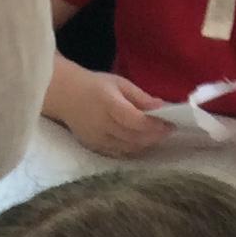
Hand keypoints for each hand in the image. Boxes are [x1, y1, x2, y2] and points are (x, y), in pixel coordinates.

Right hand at [46, 69, 171, 156]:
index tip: (170, 124)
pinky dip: (132, 149)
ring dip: (145, 144)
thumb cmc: (95, 86)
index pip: (136, 121)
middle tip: (168, 130)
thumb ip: (140, 97)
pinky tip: (141, 142)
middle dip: (154, 136)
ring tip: (157, 136)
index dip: (155, 126)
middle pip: (134, 138)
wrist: (65, 96)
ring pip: (128, 148)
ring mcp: (97, 139)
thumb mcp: (119, 83)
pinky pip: (118, 153)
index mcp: (109, 105)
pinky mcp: (94, 147)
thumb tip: (162, 107)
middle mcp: (102, 125)